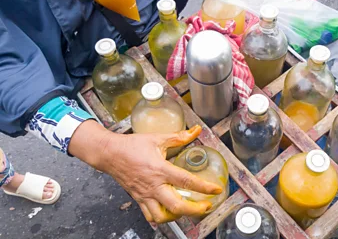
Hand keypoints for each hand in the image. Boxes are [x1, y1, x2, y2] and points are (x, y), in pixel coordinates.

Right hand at [69, 122, 221, 222]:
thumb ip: (179, 136)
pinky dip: (162, 218)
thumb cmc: (131, 146)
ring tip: (188, 210)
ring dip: (178, 217)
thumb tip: (196, 130)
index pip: (186, 181)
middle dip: (195, 210)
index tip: (216, 189)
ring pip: (163, 216)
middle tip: (206, 206)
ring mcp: (145, 195)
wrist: (109, 154)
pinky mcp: (138, 199)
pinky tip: (170, 213)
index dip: (204, 187)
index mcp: (160, 169)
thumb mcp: (157, 138)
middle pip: (177, 206)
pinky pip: (150, 216)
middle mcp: (153, 185)